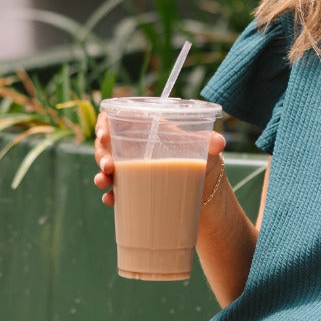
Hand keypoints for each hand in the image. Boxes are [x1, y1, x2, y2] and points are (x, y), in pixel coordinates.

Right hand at [92, 115, 227, 207]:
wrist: (206, 191)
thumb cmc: (202, 161)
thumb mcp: (206, 150)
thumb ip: (210, 142)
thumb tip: (220, 142)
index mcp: (146, 131)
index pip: (116, 121)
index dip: (104, 125)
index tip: (104, 134)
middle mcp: (135, 149)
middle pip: (106, 146)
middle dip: (101, 154)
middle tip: (108, 165)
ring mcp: (132, 170)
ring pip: (106, 169)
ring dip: (101, 175)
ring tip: (105, 181)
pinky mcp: (134, 189)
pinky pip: (115, 192)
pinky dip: (110, 196)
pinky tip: (110, 200)